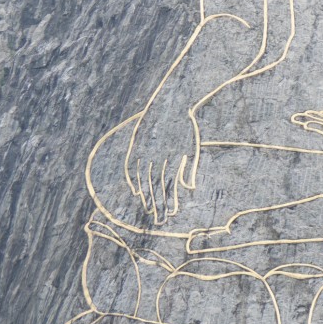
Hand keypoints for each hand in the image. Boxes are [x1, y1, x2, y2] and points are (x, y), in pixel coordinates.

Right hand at [125, 109, 198, 224]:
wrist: (171, 102)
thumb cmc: (184, 127)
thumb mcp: (191, 147)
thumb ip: (189, 168)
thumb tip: (189, 189)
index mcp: (172, 157)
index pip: (170, 185)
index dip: (170, 201)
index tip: (171, 214)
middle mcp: (157, 157)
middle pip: (155, 186)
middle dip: (158, 205)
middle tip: (159, 221)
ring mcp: (145, 151)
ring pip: (142, 179)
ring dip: (145, 196)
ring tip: (147, 209)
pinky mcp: (136, 144)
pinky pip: (131, 167)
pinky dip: (132, 180)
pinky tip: (135, 192)